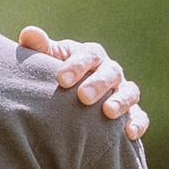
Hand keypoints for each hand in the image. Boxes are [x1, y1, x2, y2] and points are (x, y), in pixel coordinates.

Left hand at [19, 29, 147, 141]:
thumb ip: (39, 48)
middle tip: (83, 97)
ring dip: (121, 101)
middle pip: (111, 72)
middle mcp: (110, 71)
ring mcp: (122, 91)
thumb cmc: (57, 75)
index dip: (77, 65)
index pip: (88, 54)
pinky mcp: (131, 112)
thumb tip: (29, 34)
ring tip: (109, 112)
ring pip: (130, 92)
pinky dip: (138, 123)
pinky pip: (140, 116)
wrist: (69, 97)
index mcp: (90, 55)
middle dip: (98, 84)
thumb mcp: (47, 60)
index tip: (61, 79)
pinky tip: (130, 134)